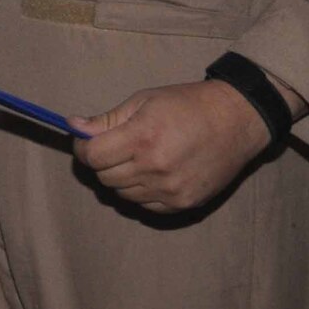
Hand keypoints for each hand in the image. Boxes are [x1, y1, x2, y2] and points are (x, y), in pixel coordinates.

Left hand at [70, 80, 274, 213]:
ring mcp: (170, 190)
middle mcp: (155, 168)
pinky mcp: (184, 204)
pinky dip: (142, 192)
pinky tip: (153, 173)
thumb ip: (107, 119)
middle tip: (114, 147)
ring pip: (123, 194)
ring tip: (138, 158)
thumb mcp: (143, 101)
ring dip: (122, 178)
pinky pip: (146, 206)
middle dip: (102, 162)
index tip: (87, 141)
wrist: (236, 121)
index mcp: (142, 138)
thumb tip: (73, 126)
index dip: (83, 148)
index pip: (92, 156)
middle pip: (105, 177)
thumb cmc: (186, 104)